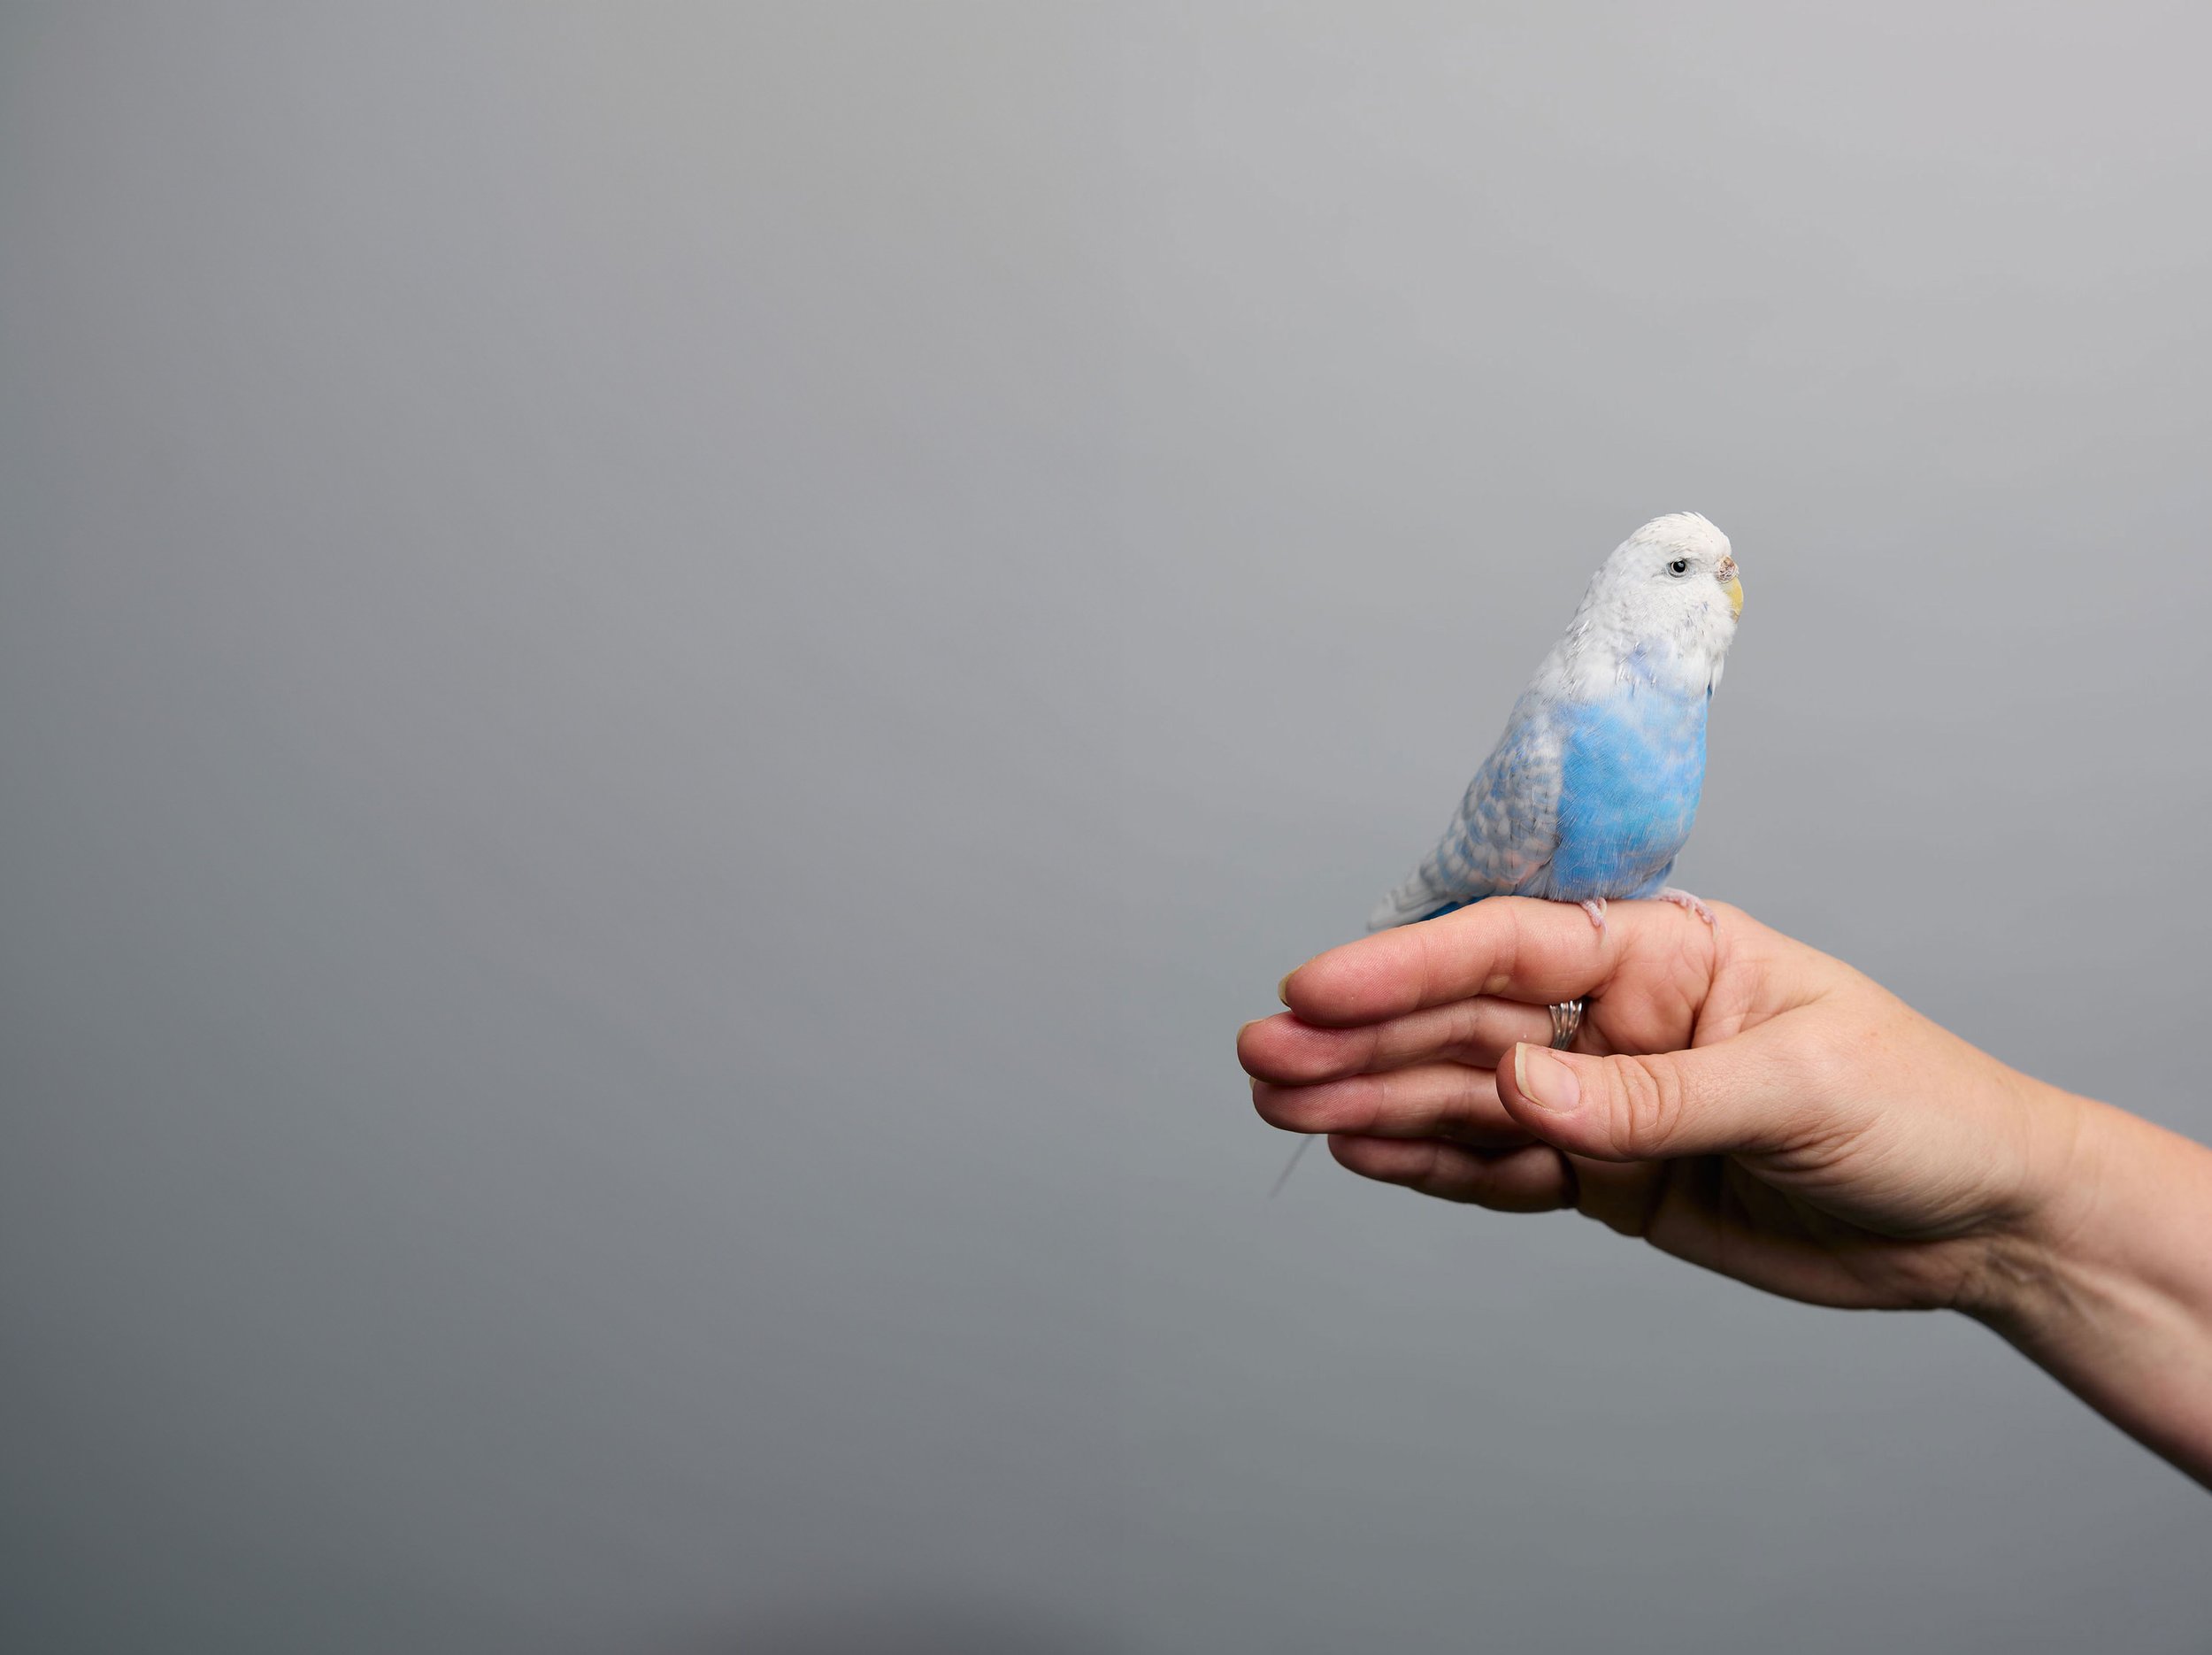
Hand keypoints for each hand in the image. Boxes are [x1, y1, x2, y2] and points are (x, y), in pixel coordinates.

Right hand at [1239, 897, 2083, 1314]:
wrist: (1981, 1223)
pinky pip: (1500, 1167)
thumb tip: (1519, 1090)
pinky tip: (1358, 1151)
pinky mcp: (1607, 1176)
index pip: (1513, 945)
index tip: (1315, 986)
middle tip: (1260, 1058)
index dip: (1407, 963)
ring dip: (1372, 1098)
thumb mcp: (1800, 1090)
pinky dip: (1430, 1163)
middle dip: (1361, 1038)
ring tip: (1279, 1106)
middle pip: (1465, 1020)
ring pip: (1466, 1094)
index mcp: (1665, 951)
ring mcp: (1605, 1097)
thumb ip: (1652, 1094)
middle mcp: (1618, 1015)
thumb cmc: (1919, 1113)